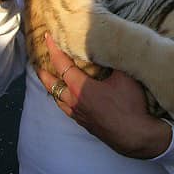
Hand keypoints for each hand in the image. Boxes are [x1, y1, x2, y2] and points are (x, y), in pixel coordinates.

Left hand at [38, 34, 171, 158]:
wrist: (135, 136)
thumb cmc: (129, 105)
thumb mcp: (124, 76)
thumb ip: (114, 59)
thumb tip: (110, 47)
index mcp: (81, 87)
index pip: (62, 65)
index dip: (54, 49)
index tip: (47, 38)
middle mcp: (75, 102)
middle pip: (52, 85)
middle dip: (44, 73)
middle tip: (38, 65)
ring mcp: (79, 115)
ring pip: (58, 100)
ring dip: (53, 88)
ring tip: (52, 81)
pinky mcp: (86, 124)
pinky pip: (67, 109)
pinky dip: (63, 100)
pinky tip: (70, 99)